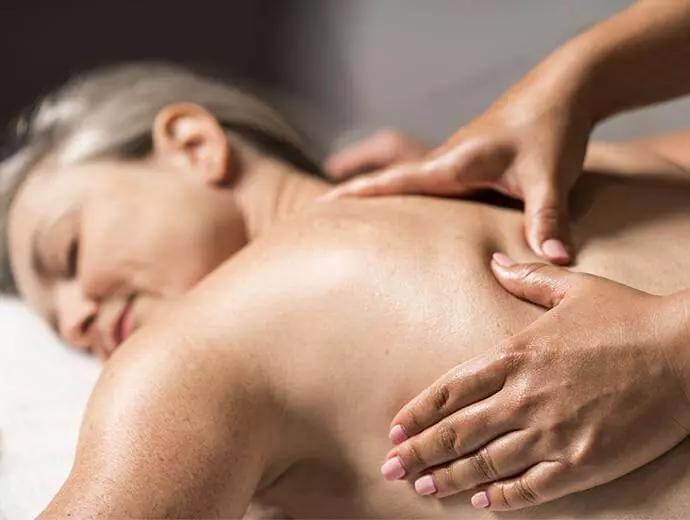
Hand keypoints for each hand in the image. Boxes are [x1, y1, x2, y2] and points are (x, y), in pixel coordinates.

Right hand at [324, 67, 593, 263]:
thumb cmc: (553, 129)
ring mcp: (456, 159)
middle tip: (318, 223)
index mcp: (454, 163)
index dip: (356, 194)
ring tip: (353, 224)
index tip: (318, 207)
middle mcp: (447, 160)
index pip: (394, 181)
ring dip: (381, 198)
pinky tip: (411, 215)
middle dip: (355, 199)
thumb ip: (548, 221)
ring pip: (409, 183)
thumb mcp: (550, 178)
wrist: (565, 89)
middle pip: (390, 182)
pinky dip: (410, 197)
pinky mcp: (469, 163)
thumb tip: (556, 264)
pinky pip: (430, 184)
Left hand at [381, 255, 689, 510]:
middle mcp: (524, 396)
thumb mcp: (571, 288)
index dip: (417, 413)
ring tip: (423, 489)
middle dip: (419, 452)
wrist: (687, 351)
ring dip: (450, 478)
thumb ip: (525, 277)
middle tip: (390, 469)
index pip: (449, 390)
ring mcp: (552, 432)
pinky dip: (504, 498)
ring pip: (486, 462)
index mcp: (515, 355)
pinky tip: (484, 504)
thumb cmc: (628, 315)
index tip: (394, 430)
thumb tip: (493, 261)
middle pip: (456, 431)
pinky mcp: (584, 461)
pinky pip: (533, 486)